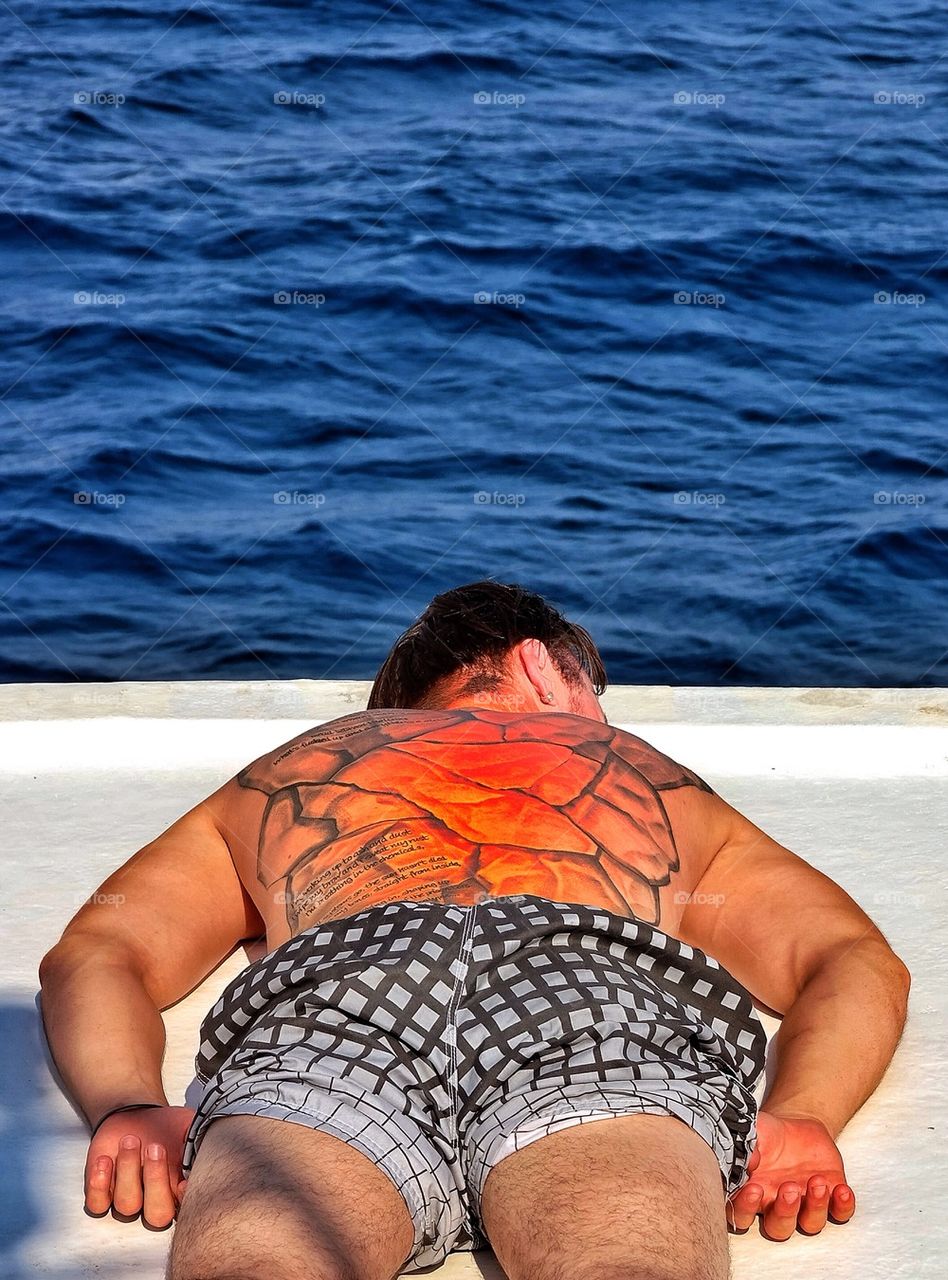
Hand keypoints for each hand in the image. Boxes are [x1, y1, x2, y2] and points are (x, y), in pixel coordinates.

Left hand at [84, 1105, 195, 1228]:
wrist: (134, 1116)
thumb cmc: (165, 1125)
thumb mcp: (189, 1126)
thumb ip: (201, 1139)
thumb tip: (212, 1147)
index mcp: (179, 1188)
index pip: (187, 1210)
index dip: (185, 1201)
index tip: (183, 1181)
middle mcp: (154, 1200)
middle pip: (157, 1215)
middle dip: (156, 1183)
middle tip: (154, 1148)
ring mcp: (128, 1198)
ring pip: (127, 1205)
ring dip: (128, 1171)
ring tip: (130, 1140)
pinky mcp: (102, 1193)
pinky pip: (98, 1204)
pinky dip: (99, 1184)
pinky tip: (105, 1160)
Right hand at [727, 1109, 855, 1239]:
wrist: (798, 1127)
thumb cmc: (768, 1133)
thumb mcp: (753, 1132)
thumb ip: (742, 1146)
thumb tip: (740, 1159)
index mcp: (753, 1193)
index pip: (743, 1215)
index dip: (746, 1208)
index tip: (754, 1188)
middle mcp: (777, 1206)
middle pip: (779, 1228)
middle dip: (785, 1212)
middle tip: (789, 1188)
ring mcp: (806, 1205)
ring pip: (810, 1224)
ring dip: (815, 1207)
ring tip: (817, 1182)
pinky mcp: (831, 1198)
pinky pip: (840, 1214)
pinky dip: (843, 1207)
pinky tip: (842, 1191)